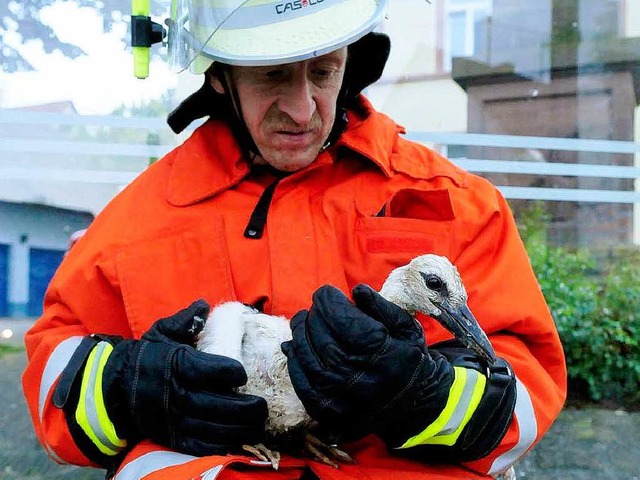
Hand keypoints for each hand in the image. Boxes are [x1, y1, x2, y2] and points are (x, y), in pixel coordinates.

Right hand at [103, 300, 267, 455]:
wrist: (116, 387)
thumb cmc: (147, 356)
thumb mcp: (162, 332)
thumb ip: (184, 320)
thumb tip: (203, 305)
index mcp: (177, 365)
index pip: (210, 370)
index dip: (231, 372)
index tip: (243, 374)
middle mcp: (176, 394)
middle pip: (218, 404)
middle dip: (245, 407)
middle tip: (261, 405)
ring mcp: (174, 419)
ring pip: (214, 427)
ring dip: (240, 428)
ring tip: (257, 422)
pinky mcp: (172, 437)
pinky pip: (201, 444)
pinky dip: (222, 444)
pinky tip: (239, 438)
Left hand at [282, 284, 450, 440]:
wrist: (413, 405)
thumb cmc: (409, 360)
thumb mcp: (406, 328)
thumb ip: (382, 307)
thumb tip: (357, 289)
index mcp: (379, 352)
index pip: (340, 317)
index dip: (328, 300)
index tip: (326, 292)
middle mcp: (357, 375)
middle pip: (321, 334)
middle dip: (315, 314)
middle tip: (316, 306)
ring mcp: (339, 396)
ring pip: (307, 356)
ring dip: (299, 333)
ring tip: (302, 320)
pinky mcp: (327, 410)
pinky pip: (301, 381)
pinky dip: (294, 360)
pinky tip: (295, 346)